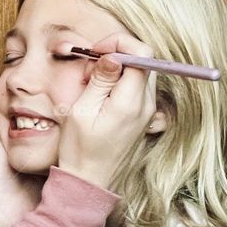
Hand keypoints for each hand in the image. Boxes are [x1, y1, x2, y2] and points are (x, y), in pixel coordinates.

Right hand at [56, 32, 156, 188]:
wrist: (89, 183)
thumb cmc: (80, 150)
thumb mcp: (82, 110)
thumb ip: (100, 80)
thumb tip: (114, 56)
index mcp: (131, 101)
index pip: (141, 52)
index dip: (118, 43)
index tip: (96, 51)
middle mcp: (146, 105)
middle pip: (143, 60)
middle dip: (116, 54)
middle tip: (90, 69)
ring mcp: (147, 113)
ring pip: (140, 73)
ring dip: (117, 70)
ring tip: (92, 84)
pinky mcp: (143, 119)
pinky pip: (137, 90)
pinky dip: (119, 84)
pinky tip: (100, 96)